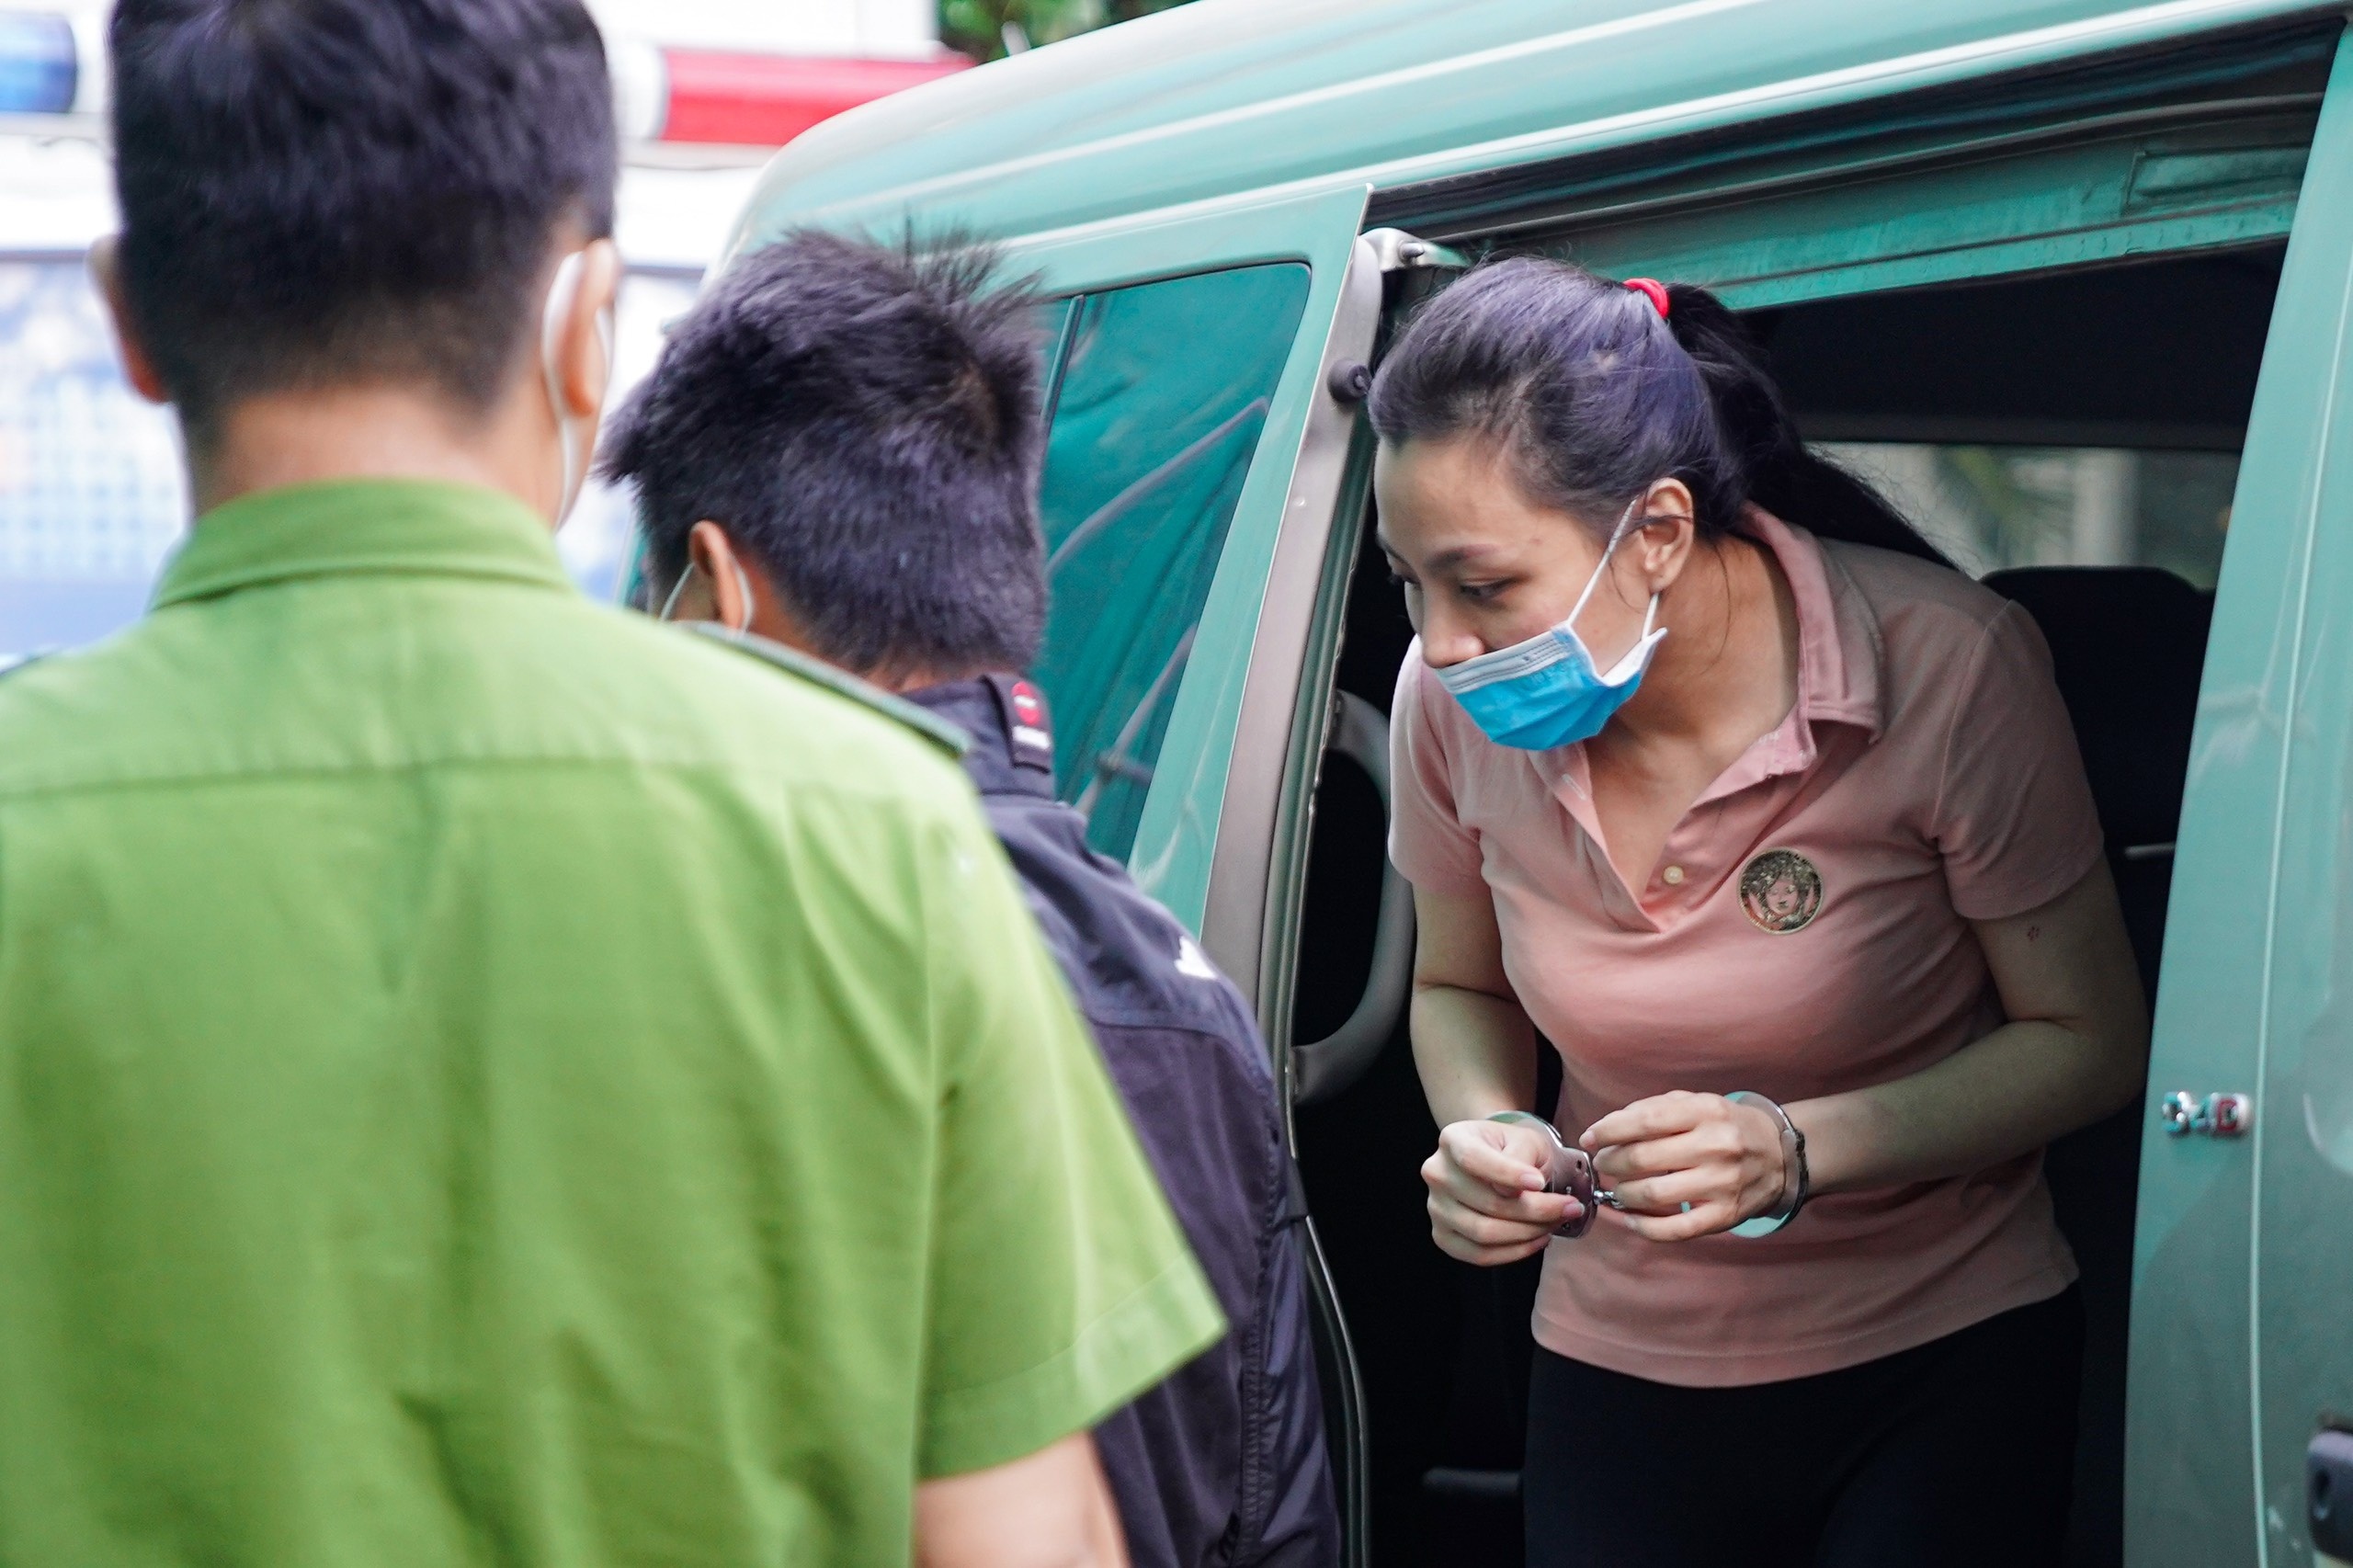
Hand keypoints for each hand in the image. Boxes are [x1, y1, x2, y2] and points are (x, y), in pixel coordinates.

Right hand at [1421, 1118, 1581, 1264]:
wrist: (1497, 1160)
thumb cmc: (1512, 1148)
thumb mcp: (1524, 1138)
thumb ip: (1520, 1155)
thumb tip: (1514, 1192)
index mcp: (1452, 1140)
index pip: (1474, 1160)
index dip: (1508, 1174)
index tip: (1540, 1183)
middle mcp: (1437, 1173)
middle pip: (1487, 1203)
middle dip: (1537, 1211)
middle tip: (1570, 1208)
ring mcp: (1436, 1208)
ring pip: (1484, 1233)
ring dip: (1529, 1233)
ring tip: (1556, 1223)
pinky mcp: (1443, 1236)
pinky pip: (1479, 1255)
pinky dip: (1515, 1252)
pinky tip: (1538, 1239)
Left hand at [1581, 1091, 1786, 1241]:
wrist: (1781, 1155)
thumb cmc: (1725, 1126)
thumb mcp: (1695, 1103)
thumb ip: (1651, 1110)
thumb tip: (1604, 1131)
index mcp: (1705, 1111)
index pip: (1644, 1121)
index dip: (1609, 1131)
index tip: (1590, 1139)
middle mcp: (1716, 1146)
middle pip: (1643, 1159)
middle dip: (1611, 1163)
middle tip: (1604, 1164)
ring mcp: (1723, 1183)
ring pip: (1654, 1194)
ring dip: (1624, 1194)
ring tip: (1618, 1189)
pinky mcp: (1727, 1215)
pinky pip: (1676, 1229)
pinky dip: (1646, 1227)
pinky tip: (1632, 1219)